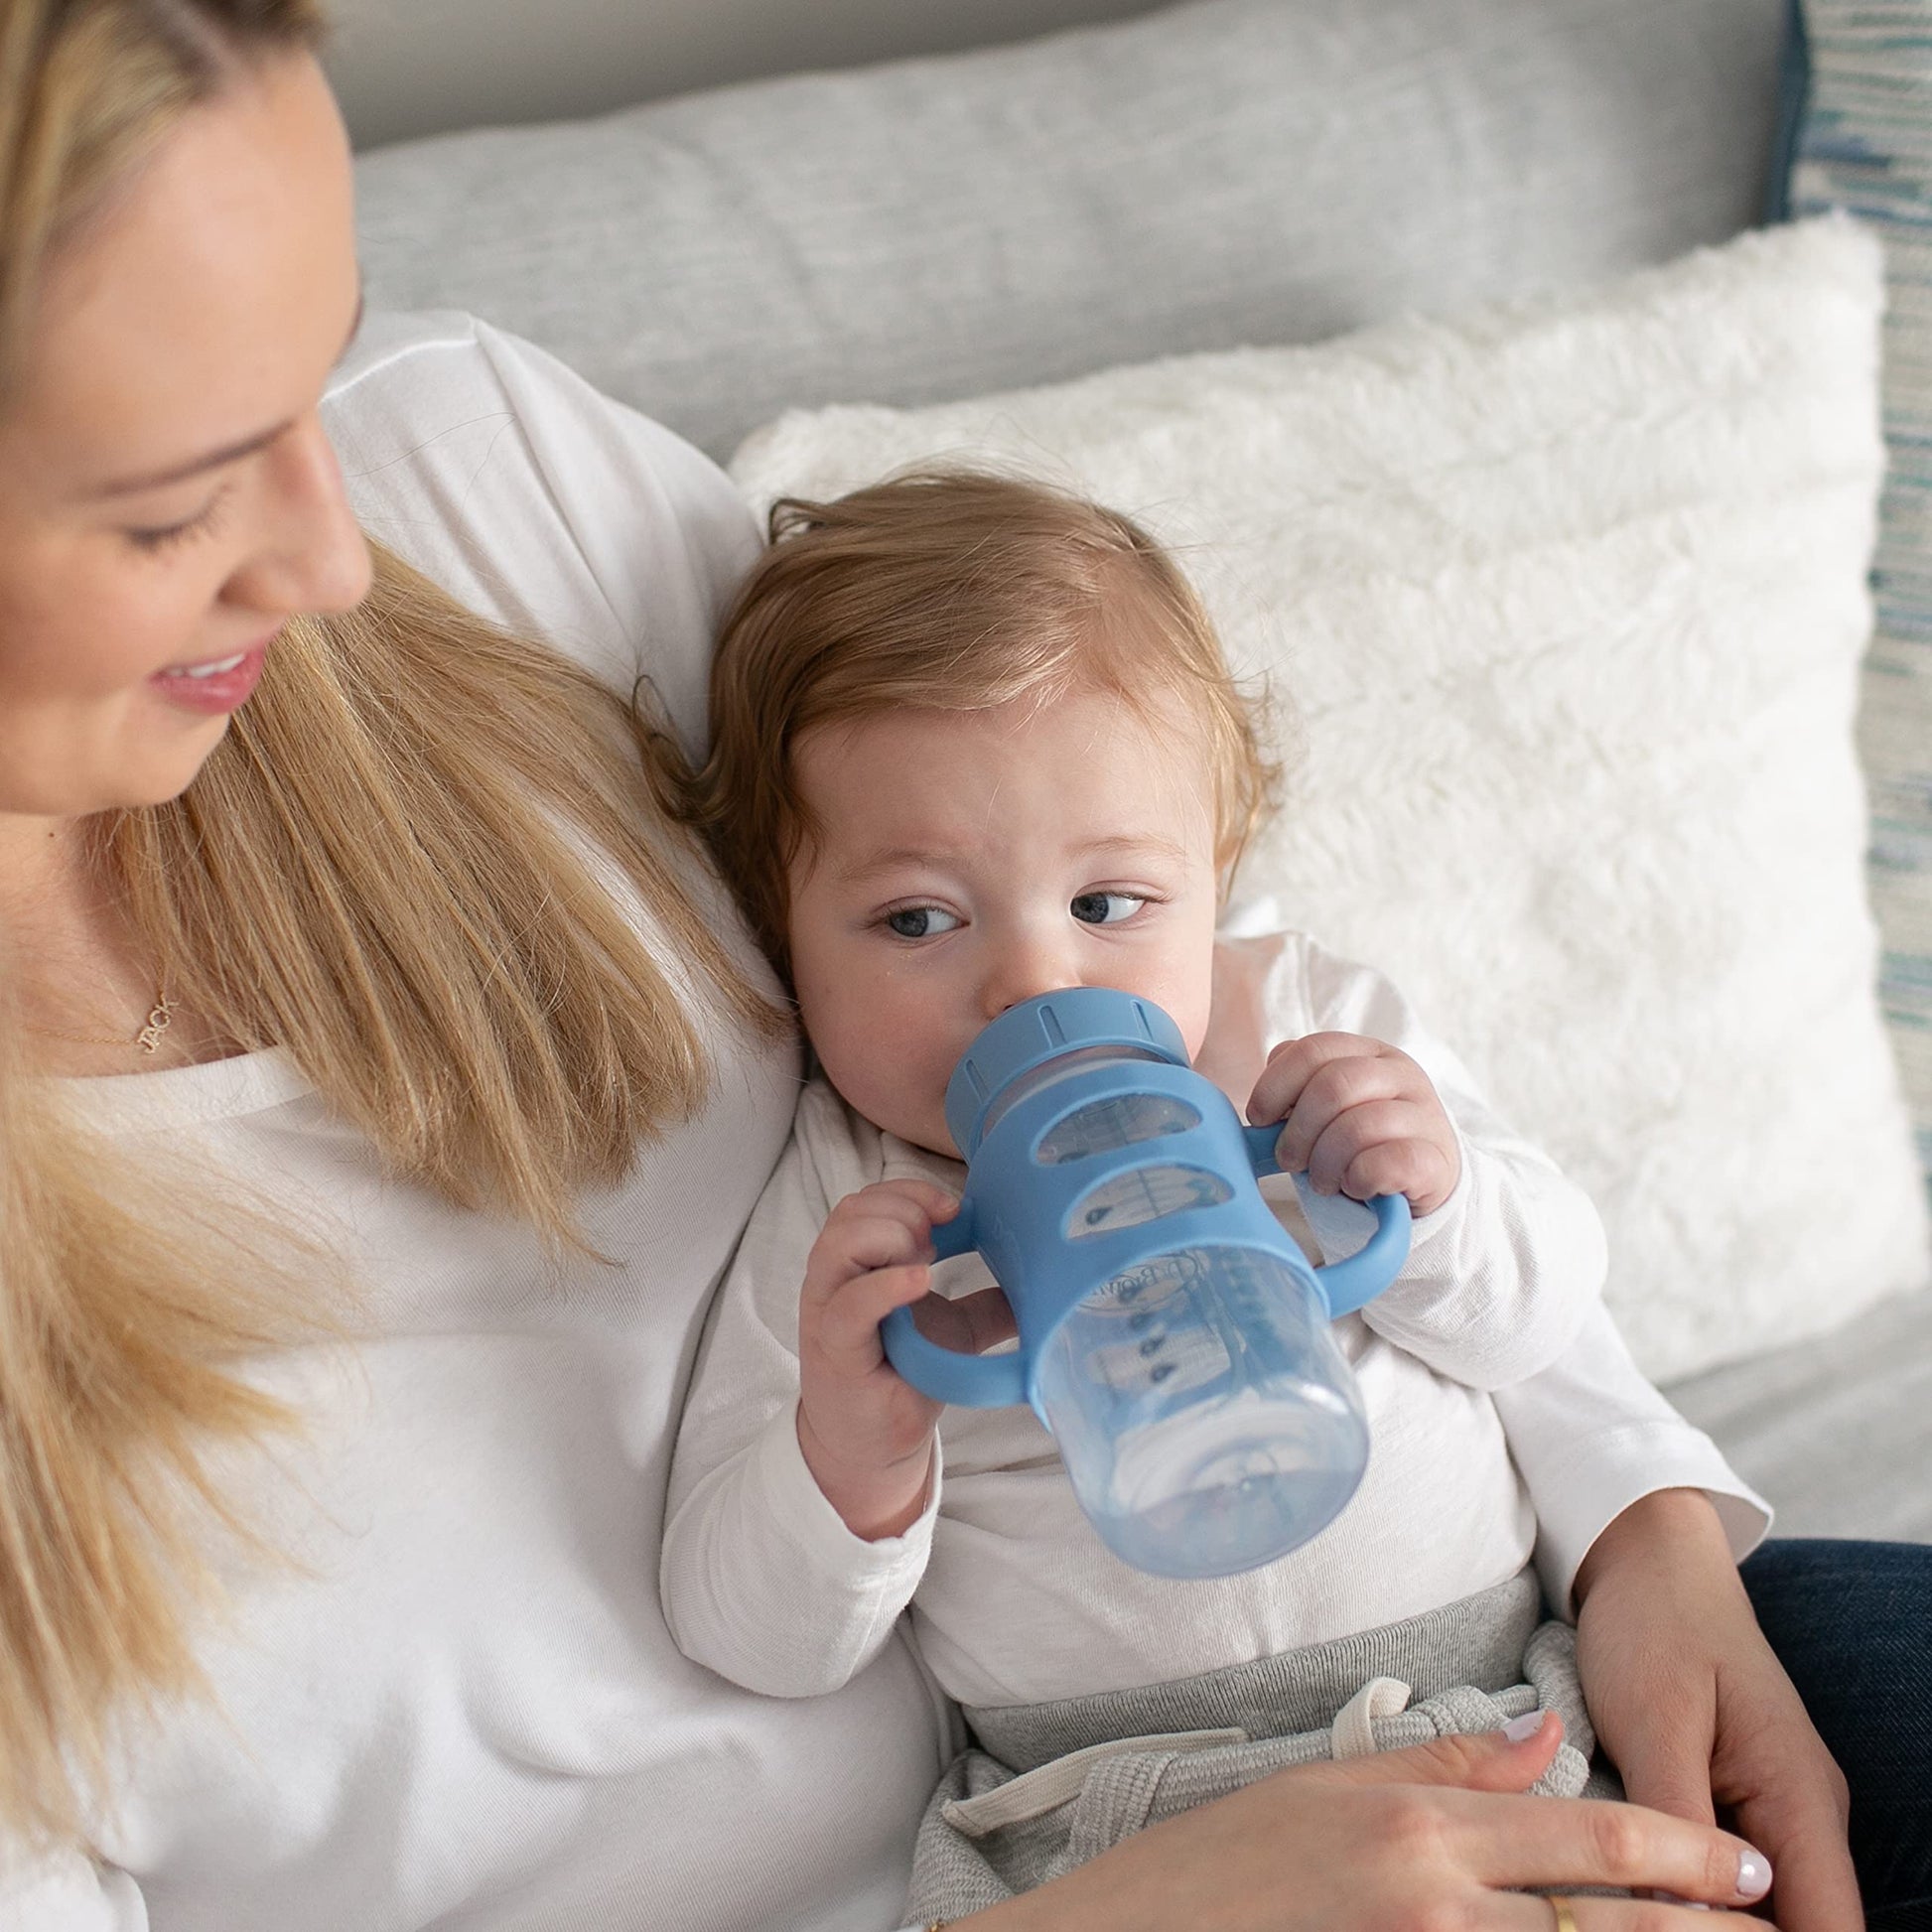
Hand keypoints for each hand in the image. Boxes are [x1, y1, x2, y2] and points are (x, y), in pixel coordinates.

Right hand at [795, 1178, 1008, 1540]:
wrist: (873, 1446)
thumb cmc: (903, 1378)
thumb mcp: (954, 1332)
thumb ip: (988, 1304)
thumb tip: (1043, 1286)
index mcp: (857, 1263)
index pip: (870, 1200)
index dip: (911, 1192)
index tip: (957, 1208)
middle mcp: (834, 1278)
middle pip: (853, 1210)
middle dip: (905, 1209)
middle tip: (940, 1238)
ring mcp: (828, 1310)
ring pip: (841, 1242)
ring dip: (892, 1237)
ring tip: (926, 1263)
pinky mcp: (835, 1347)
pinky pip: (850, 1304)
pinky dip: (886, 1284)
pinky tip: (920, 1281)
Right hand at [964, 1713, 1779, 1930]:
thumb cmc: (1214, 1870)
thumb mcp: (1322, 1788)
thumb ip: (1443, 1767)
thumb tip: (1546, 1736)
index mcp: (1416, 1829)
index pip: (1586, 1833)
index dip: (1683, 1852)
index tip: (1743, 1866)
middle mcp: (1435, 1902)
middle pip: (1608, 1921)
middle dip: (1703, 1928)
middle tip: (1768, 1928)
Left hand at [1247, 1030, 1461, 1214]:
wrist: (1422, 1178)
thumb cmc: (1359, 1141)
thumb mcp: (1328, 1108)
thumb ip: (1297, 1091)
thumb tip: (1263, 1106)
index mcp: (1368, 1052)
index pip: (1312, 1050)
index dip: (1275, 1085)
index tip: (1259, 1119)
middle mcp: (1401, 1074)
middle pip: (1333, 1086)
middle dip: (1298, 1131)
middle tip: (1289, 1160)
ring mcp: (1424, 1114)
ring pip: (1357, 1127)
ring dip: (1325, 1163)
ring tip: (1323, 1180)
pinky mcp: (1436, 1160)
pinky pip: (1383, 1164)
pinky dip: (1357, 1180)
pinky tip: (1356, 1186)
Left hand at [1574, 1490, 1859, 1931]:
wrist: (1648, 1558)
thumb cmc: (1652, 1625)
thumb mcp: (1653, 1723)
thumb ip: (1674, 1824)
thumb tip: (1680, 1917)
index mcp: (1801, 1799)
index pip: (1832, 1931)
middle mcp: (1807, 1816)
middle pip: (1805, 1930)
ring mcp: (1778, 1811)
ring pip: (1771, 1911)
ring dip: (1719, 1922)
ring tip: (1645, 1916)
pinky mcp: (1741, 1803)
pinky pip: (1741, 1878)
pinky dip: (1705, 1896)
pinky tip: (1653, 1897)